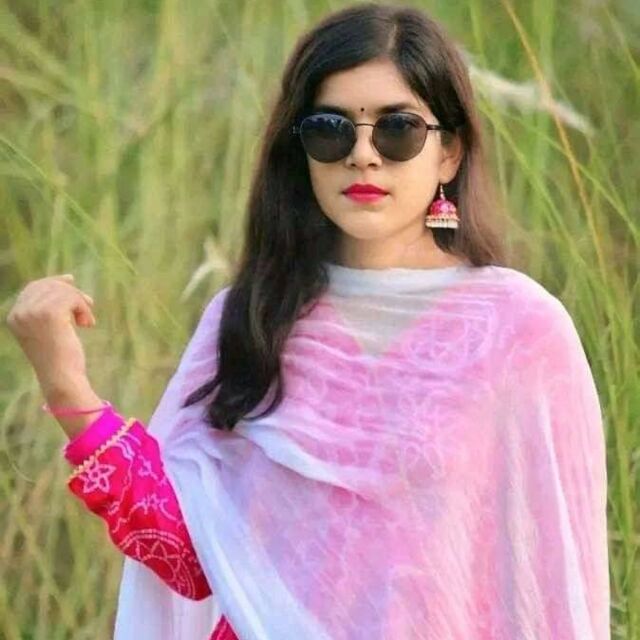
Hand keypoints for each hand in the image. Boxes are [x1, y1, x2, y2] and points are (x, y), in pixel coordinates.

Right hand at [6, 273, 96, 393]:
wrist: (62, 378)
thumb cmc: (61, 356)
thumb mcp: (52, 327)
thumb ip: (54, 304)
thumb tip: (69, 277)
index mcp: (14, 316)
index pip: (34, 287)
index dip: (54, 282)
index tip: (72, 282)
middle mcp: (19, 312)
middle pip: (49, 285)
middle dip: (71, 292)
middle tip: (88, 306)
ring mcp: (32, 312)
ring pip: (64, 291)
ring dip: (81, 303)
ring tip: (86, 322)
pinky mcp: (50, 314)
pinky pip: (73, 298)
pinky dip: (84, 308)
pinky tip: (87, 324)